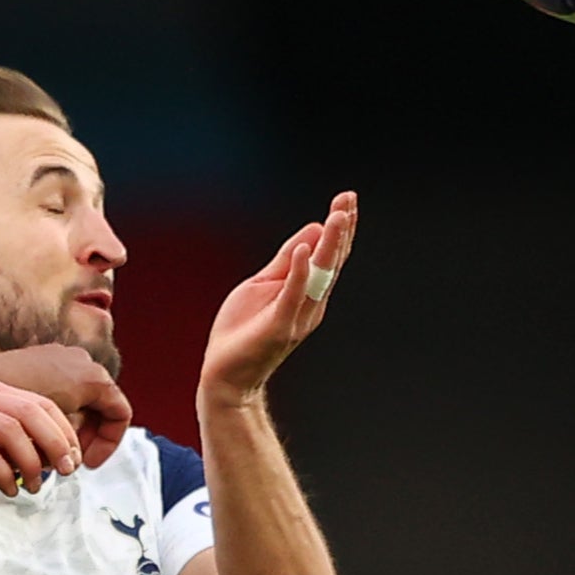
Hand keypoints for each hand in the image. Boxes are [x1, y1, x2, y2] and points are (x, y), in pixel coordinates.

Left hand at [0, 344, 132, 466]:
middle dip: (87, 437)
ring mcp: (65, 356)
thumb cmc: (14, 407)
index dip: (108, 443)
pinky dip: (57, 411)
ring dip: (70, 426)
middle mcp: (84, 361)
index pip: (119, 414)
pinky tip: (36, 430)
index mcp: (94, 378)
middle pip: (101, 407)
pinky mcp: (45, 357)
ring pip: (81, 399)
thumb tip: (72, 458)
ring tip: (50, 448)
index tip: (88, 463)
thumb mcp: (51, 433)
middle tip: (69, 461)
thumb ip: (71, 441)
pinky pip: (64, 387)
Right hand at [0, 382, 81, 501]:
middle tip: (66, 472)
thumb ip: (26, 448)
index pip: (41, 405)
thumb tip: (64, 459)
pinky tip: (11, 490)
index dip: (64, 432)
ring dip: (31, 462)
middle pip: (31, 412)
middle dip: (55, 443)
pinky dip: (4, 474)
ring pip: (11, 430)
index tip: (74, 461)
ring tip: (36, 488)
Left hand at [199, 191, 357, 407]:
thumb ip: (287, 260)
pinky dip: (299, 272)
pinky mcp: (278, 327)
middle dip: (341, 229)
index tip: (347, 199)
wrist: (226, 376)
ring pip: (319, 276)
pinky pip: (292, 295)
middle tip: (348, 199)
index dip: (339, 227)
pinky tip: (305, 248)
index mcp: (308, 292)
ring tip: (337, 216)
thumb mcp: (263, 284)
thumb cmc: (243, 331)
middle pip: (331, 261)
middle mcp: (310, 304)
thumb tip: (314, 229)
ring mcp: (297, 316)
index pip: (329, 255)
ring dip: (329, 245)